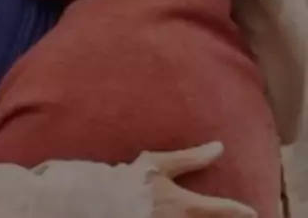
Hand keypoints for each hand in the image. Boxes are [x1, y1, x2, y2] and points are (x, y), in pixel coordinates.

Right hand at [131, 142, 256, 216]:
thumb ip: (191, 158)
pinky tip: (185, 216)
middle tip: (234, 217)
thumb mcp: (161, 164)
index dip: (237, 210)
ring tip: (204, 214)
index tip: (252, 212)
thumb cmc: (132, 180)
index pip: (217, 208)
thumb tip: (219, 147)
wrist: (104, 202)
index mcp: (183, 205)